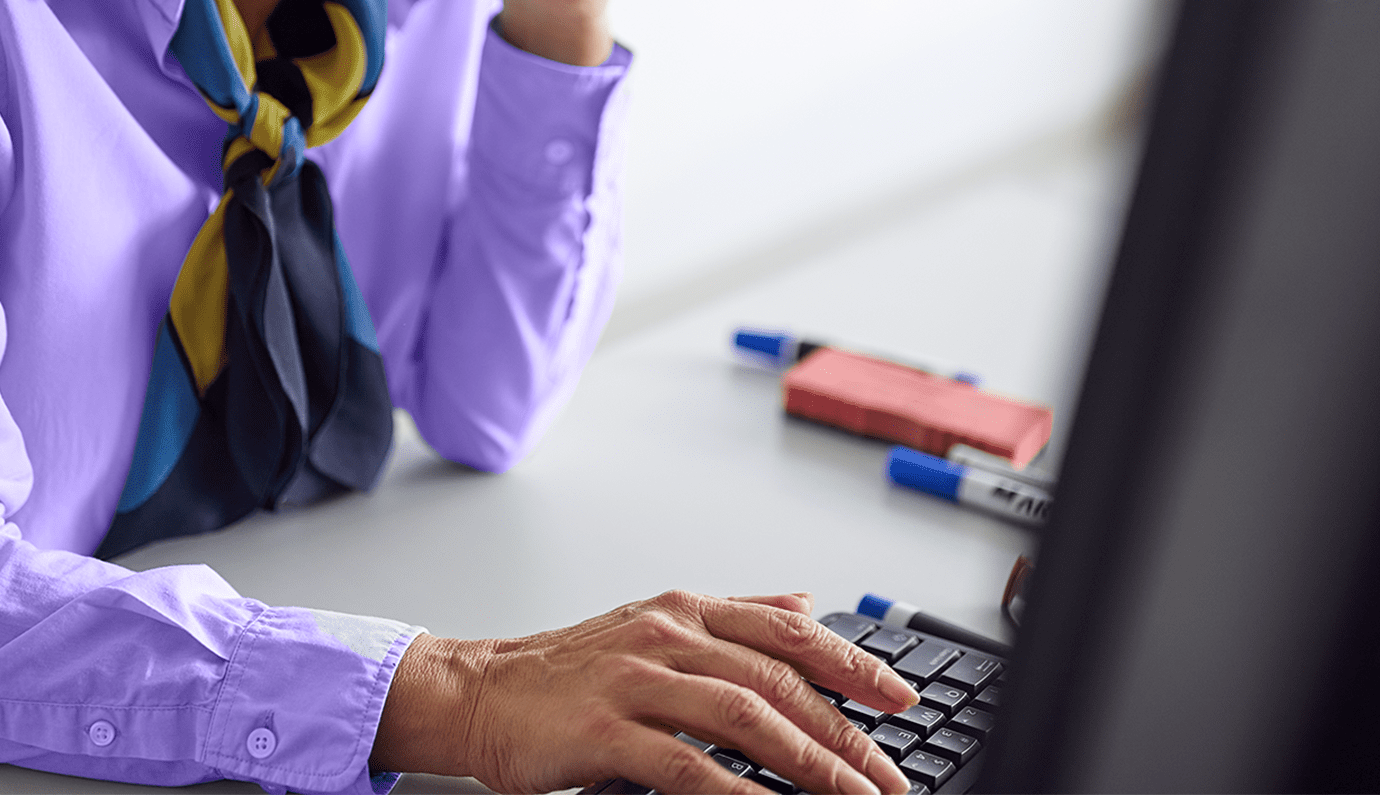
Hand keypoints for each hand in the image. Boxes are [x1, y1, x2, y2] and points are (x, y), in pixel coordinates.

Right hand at [369, 590, 917, 794]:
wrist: (478, 693)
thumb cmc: (565, 670)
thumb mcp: (654, 626)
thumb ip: (735, 617)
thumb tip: (805, 604)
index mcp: (683, 611)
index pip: (787, 631)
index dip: (852, 664)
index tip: (901, 699)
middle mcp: (666, 637)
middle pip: (777, 681)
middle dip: (845, 733)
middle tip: (889, 776)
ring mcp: (635, 682)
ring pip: (745, 717)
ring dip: (810, 765)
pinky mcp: (605, 732)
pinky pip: (687, 767)